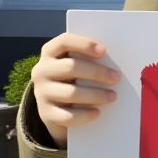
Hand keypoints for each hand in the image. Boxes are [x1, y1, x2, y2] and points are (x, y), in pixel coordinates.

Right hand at [30, 33, 120, 148]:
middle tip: (116, 78)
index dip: (84, 44)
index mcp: (50, 53)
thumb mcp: (76, 64)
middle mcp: (41, 71)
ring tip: (112, 96)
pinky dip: (84, 115)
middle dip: (96, 72)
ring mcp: (41, 93)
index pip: (64, 42)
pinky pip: (67, 116)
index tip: (104, 51)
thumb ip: (89, 59)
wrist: (55, 106)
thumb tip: (115, 61)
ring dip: (95, 95)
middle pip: (70, 67)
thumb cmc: (73, 77)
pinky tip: (97, 113)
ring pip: (70, 93)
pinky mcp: (46, 114)